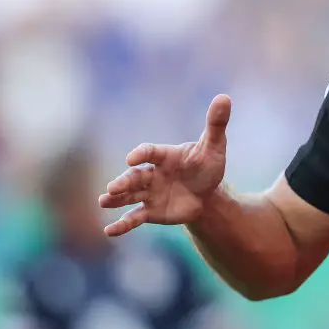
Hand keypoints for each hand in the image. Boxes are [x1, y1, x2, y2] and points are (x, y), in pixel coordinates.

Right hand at [99, 95, 231, 236]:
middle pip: (134, 176)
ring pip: (129, 195)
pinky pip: (134, 218)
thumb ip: (216, 124)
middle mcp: (152, 173)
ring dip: (116, 199)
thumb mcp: (214, 146)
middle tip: (112, 188)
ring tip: (103, 201)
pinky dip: (122, 225)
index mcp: (164, 156)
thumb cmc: (207, 166)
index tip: (132, 158)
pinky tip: (110, 231)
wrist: (208, 194)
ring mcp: (149, 193)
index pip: (149, 152)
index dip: (140, 154)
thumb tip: (225, 97)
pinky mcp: (150, 211)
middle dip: (123, 182)